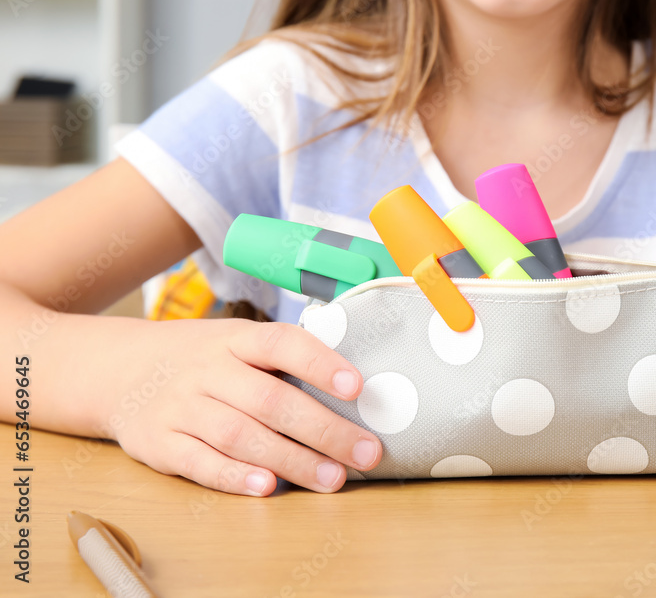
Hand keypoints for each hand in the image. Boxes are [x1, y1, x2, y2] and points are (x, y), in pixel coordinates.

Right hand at [100, 318, 381, 495]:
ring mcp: (181, 406)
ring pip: (240, 435)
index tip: (357, 387)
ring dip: (291, 460)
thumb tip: (354, 392)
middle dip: (324, 429)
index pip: (281, 343)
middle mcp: (208, 369)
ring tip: (332, 478)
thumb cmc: (203, 361)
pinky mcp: (159, 443)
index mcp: (236, 339)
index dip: (320, 363)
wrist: (118, 370)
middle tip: (366, 452)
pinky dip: (234, 476)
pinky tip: (268, 487)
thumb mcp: (237, 343)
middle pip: (270, 400)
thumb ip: (284, 362)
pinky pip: (199, 462)